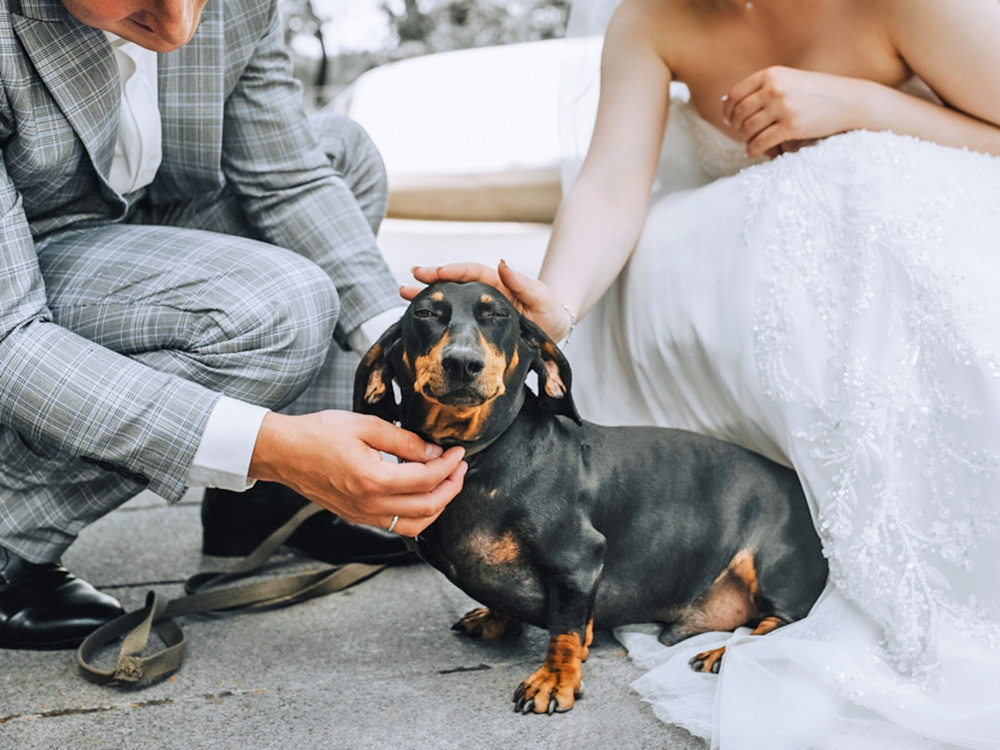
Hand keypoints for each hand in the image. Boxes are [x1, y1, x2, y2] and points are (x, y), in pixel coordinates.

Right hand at [249, 410, 466, 536]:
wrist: (284, 452)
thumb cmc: (319, 434)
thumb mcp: (365, 426)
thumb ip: (404, 441)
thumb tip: (434, 453)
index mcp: (373, 480)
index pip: (427, 478)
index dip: (449, 465)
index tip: (458, 452)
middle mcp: (370, 504)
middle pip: (428, 506)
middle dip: (452, 486)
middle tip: (460, 467)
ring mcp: (363, 515)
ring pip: (416, 524)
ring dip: (438, 504)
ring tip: (447, 482)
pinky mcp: (357, 517)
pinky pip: (398, 526)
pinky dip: (418, 515)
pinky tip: (422, 495)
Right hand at [402, 261, 574, 341]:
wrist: (552, 331)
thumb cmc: (548, 310)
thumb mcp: (539, 296)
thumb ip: (522, 283)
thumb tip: (503, 264)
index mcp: (495, 283)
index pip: (470, 272)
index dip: (452, 271)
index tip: (435, 272)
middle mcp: (481, 294)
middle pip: (452, 283)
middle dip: (431, 279)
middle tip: (410, 278)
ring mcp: (476, 309)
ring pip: (448, 299)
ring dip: (426, 296)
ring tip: (403, 293)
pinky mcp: (474, 324)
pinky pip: (452, 317)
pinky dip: (435, 316)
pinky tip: (416, 317)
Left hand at [722, 66, 866, 158]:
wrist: (849, 101)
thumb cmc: (817, 93)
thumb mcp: (789, 80)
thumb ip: (763, 88)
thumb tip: (726, 102)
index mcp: (771, 75)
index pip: (735, 94)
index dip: (728, 110)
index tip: (729, 120)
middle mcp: (774, 89)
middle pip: (739, 113)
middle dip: (736, 127)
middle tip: (740, 134)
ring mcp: (783, 107)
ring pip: (748, 129)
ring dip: (745, 139)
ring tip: (749, 142)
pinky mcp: (791, 127)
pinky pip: (760, 142)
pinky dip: (753, 150)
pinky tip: (752, 152)